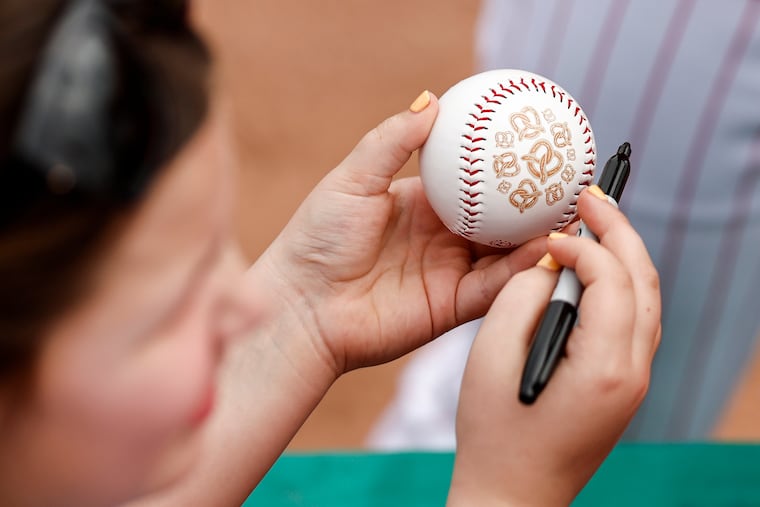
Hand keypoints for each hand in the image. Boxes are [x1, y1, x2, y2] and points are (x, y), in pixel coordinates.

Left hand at [254, 92, 545, 374]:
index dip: (505, 167)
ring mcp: (451, 272)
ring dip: (540, 237)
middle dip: (535, 204)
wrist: (302, 308)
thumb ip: (393, 142)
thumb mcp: (353, 180)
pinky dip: (522, 270)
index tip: (538, 145)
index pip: (475, 182)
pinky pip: (496, 287)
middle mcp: (443, 238)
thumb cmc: (318, 240)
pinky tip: (546, 250)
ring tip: (574, 216)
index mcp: (422, 205)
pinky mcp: (453, 307)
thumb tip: (432, 99)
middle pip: (501, 218)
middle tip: (571, 182)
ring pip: (507, 253)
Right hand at [448, 189, 661, 506]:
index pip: (610, 279)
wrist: (513, 493)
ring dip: (625, 254)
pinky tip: (595, 267)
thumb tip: (550, 266)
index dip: (581, 244)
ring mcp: (634, 381)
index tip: (546, 237)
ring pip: (646, 299)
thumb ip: (520, 297)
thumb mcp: (490, 357)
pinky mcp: (624, 385)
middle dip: (620, 230)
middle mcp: (632, 373)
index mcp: (603, 367)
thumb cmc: (494, 431)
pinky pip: (635, 320)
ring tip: (596, 220)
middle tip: (593, 194)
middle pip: (643, 281)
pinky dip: (621, 284)